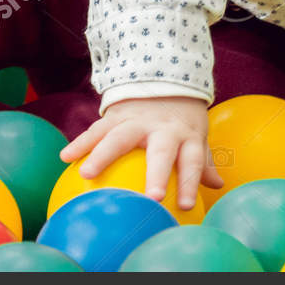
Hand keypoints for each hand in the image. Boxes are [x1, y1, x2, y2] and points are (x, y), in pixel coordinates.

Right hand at [58, 95, 222, 210]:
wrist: (163, 78)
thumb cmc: (181, 120)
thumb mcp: (196, 136)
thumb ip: (203, 162)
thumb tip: (218, 186)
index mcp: (186, 135)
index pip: (192, 160)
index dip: (190, 182)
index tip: (184, 205)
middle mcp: (163, 128)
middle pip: (161, 151)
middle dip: (157, 173)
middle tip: (151, 197)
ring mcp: (138, 120)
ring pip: (120, 136)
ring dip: (103, 154)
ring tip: (87, 174)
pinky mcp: (117, 114)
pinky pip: (97, 128)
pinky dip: (81, 141)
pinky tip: (65, 157)